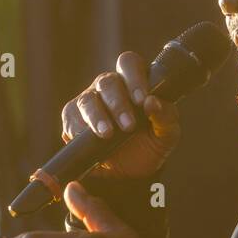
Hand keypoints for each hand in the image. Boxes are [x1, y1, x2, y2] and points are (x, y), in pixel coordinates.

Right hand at [61, 51, 180, 180]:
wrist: (129, 173)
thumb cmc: (149, 145)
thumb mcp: (166, 135)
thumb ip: (166, 117)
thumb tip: (152, 103)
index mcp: (134, 82)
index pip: (129, 64)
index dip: (134, 78)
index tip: (142, 100)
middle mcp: (110, 86)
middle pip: (107, 82)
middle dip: (118, 104)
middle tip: (128, 125)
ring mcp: (89, 100)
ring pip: (87, 100)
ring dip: (97, 117)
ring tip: (107, 134)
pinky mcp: (73, 117)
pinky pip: (71, 117)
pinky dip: (79, 129)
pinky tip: (88, 139)